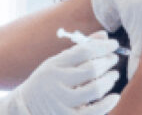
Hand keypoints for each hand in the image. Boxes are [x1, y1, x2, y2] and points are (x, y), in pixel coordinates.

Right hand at [0, 31, 119, 114]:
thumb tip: (104, 36)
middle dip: (107, 61)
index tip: (114, 44)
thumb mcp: (57, 62)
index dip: (102, 46)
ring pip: (95, 89)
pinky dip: (108, 103)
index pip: (83, 51)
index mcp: (54, 65)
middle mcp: (57, 82)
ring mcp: (63, 101)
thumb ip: (80, 49)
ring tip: (114, 75)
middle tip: (114, 58)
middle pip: (91, 69)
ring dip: (109, 80)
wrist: (27, 105)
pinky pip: (95, 111)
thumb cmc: (47, 80)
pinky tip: (114, 96)